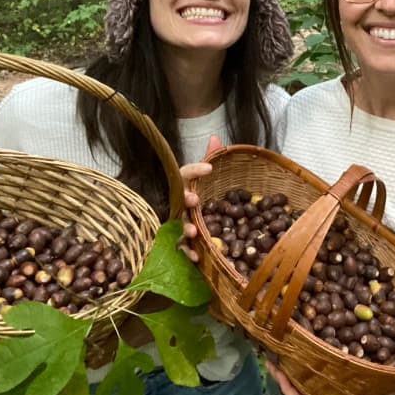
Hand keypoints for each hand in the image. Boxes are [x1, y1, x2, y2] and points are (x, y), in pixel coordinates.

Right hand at [178, 135, 223, 263]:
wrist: (190, 213)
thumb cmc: (199, 190)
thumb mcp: (207, 175)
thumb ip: (211, 156)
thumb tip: (215, 136)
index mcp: (185, 183)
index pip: (186, 173)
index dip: (195, 170)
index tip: (208, 168)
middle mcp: (179, 201)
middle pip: (179, 200)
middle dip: (185, 199)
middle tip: (194, 199)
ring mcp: (179, 220)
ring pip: (180, 223)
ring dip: (186, 228)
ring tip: (193, 231)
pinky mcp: (183, 239)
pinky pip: (183, 247)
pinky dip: (189, 253)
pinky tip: (197, 258)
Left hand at [265, 360, 389, 394]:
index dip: (284, 385)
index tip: (274, 368)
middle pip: (297, 393)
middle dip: (284, 377)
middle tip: (274, 358)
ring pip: (304, 387)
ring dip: (294, 373)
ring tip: (285, 356)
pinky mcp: (332, 392)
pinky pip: (315, 382)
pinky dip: (307, 371)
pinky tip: (305, 360)